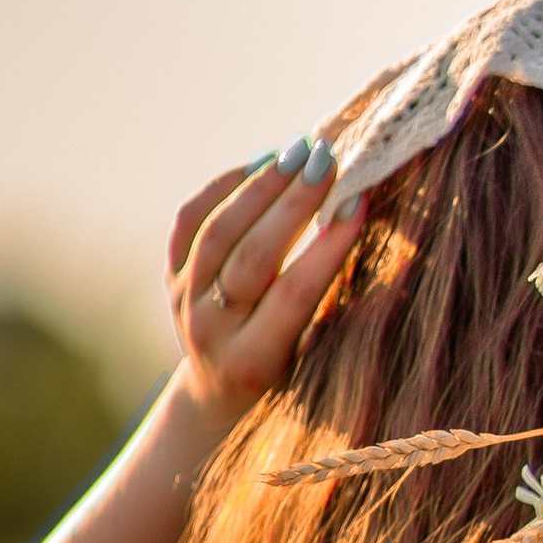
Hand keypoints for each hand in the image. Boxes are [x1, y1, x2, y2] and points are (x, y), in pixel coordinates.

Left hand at [165, 143, 357, 427]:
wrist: (218, 391)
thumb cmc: (289, 370)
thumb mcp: (314, 355)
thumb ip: (331, 302)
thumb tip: (372, 232)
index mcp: (254, 360)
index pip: (294, 294)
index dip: (327, 248)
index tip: (358, 203)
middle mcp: (211, 330)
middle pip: (251, 256)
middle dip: (292, 204)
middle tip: (326, 160)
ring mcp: (184, 300)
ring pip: (216, 231)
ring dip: (261, 186)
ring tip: (297, 151)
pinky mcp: (170, 275)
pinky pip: (190, 220)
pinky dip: (225, 186)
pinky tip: (260, 162)